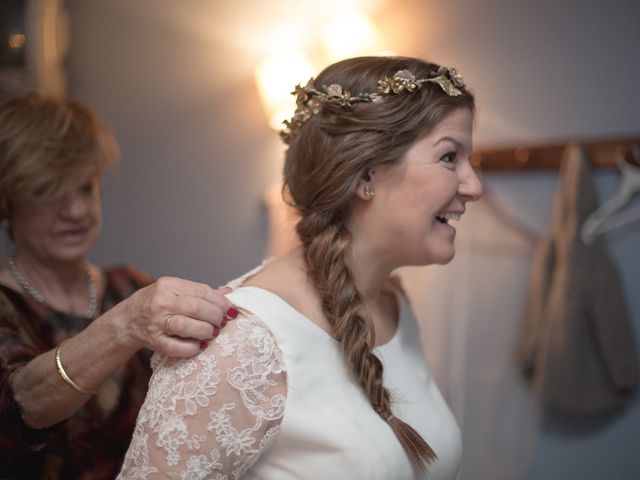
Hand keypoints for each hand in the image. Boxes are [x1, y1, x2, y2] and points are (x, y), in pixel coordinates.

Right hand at [116, 276, 236, 356]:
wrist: (128, 320)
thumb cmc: (158, 303)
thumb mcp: (176, 291)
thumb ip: (200, 292)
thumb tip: (228, 292)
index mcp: (169, 285)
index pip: (201, 291)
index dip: (220, 302)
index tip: (230, 310)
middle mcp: (161, 301)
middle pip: (196, 308)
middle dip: (215, 317)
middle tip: (223, 323)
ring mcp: (156, 322)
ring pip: (186, 326)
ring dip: (205, 331)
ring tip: (212, 333)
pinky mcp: (154, 341)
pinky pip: (176, 347)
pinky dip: (192, 348)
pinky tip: (200, 346)